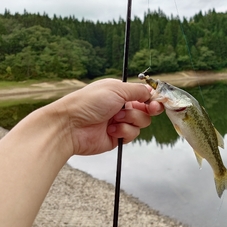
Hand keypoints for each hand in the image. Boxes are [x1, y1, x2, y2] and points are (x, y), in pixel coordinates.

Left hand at [49, 79, 163, 155]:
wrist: (70, 126)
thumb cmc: (88, 103)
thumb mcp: (116, 89)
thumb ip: (137, 90)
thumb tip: (151, 92)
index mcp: (120, 93)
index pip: (143, 95)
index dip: (152, 99)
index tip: (157, 103)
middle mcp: (121, 107)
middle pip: (146, 110)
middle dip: (146, 110)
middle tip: (149, 110)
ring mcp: (119, 122)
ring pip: (141, 123)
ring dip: (131, 120)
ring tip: (115, 119)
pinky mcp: (117, 137)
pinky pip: (132, 135)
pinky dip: (124, 131)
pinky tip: (111, 130)